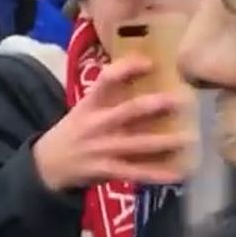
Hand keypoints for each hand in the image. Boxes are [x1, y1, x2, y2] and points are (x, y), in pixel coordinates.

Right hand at [32, 57, 190, 191]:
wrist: (46, 165)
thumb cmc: (73, 132)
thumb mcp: (83, 110)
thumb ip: (109, 98)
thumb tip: (147, 79)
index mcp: (89, 104)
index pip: (106, 79)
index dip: (127, 68)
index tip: (150, 63)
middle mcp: (96, 124)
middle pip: (128, 111)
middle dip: (155, 105)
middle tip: (181, 100)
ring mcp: (101, 149)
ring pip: (138, 144)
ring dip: (164, 141)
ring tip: (189, 138)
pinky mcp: (106, 170)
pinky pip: (135, 172)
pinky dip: (157, 174)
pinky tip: (178, 173)